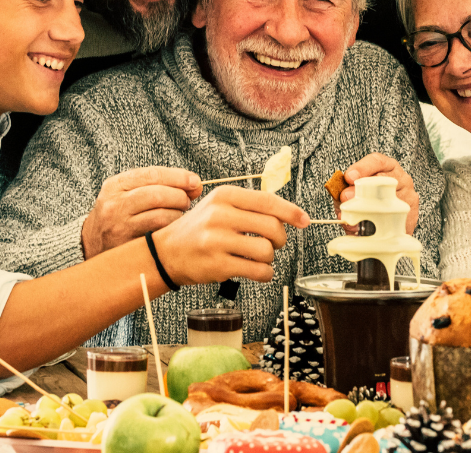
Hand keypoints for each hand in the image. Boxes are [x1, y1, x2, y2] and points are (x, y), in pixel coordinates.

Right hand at [81, 166, 201, 258]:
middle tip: (187, 201)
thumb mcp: (129, 193)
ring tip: (178, 214)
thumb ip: (159, 185)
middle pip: (158, 194)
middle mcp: (114, 204)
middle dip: (180, 197)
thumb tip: (195, 184)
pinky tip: (172, 229)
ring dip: (178, 214)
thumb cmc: (119, 214)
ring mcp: (119, 226)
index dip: (178, 176)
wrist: (90, 243)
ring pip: (161, 216)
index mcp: (116, 185)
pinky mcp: (126, 245)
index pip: (152, 174)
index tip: (195, 181)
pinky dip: (170, 229)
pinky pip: (158, 235)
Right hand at [153, 186, 308, 285]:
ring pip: (266, 251)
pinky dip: (265, 274)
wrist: (166, 252)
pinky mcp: (217, 265)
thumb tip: (289, 214)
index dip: (291, 211)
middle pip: (272, 227)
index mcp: (224, 195)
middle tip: (275, 244)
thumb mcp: (219, 206)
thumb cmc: (200, 229)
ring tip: (258, 258)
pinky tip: (257, 271)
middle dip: (281, 239)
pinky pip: (257, 271)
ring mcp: (217, 240)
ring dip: (270, 259)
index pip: (267, 201)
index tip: (304, 220)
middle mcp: (221, 215)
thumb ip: (249, 206)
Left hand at [338, 153, 419, 234]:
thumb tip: (341, 196)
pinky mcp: (412, 214)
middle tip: (346, 197)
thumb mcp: (350, 193)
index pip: (376, 161)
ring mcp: (408, 195)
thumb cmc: (364, 201)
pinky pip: (396, 219)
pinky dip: (380, 226)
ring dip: (369, 210)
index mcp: (386, 166)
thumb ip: (344, 191)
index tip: (349, 177)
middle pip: (383, 180)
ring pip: (390, 200)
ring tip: (354, 219)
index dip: (361, 168)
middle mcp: (400, 178)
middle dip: (362, 189)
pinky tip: (367, 229)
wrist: (381, 222)